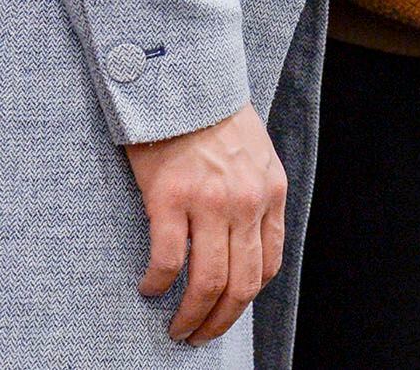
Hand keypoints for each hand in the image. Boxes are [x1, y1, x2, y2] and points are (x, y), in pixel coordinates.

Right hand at [125, 103, 285, 345]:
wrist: (182, 82)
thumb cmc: (213, 119)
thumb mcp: (256, 156)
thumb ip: (255, 196)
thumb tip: (244, 242)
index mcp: (270, 193)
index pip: (268, 263)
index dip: (247, 297)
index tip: (228, 312)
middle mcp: (247, 202)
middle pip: (242, 283)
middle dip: (221, 320)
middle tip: (199, 337)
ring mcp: (210, 202)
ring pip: (207, 281)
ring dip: (191, 315)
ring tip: (177, 328)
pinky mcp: (171, 198)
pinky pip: (169, 259)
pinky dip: (159, 284)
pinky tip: (149, 289)